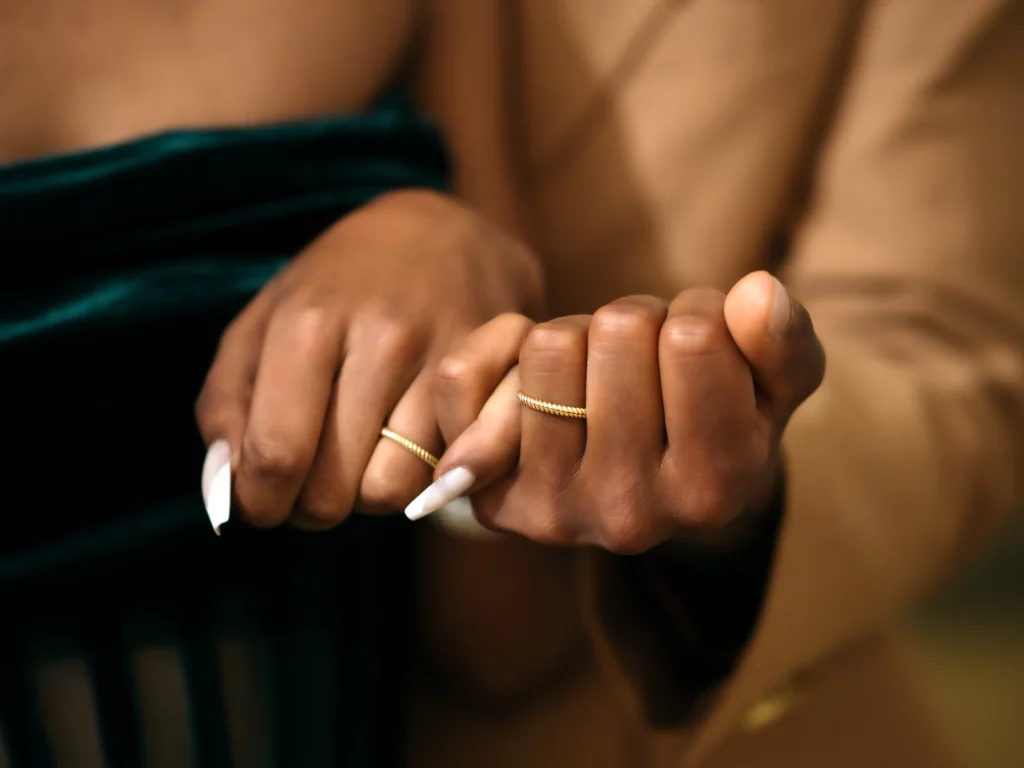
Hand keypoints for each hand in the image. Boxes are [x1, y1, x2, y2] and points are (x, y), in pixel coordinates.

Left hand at [195, 189, 543, 530]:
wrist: (445, 234)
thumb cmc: (337, 286)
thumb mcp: (263, 321)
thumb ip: (225, 405)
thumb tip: (224, 493)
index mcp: (309, 320)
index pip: (275, 454)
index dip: (258, 501)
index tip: (260, 500)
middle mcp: (382, 339)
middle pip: (331, 490)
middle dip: (308, 505)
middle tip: (310, 477)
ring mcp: (445, 360)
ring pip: (390, 492)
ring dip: (364, 494)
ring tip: (360, 456)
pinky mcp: (493, 381)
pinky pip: (442, 475)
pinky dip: (417, 477)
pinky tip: (407, 445)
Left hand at [408, 272, 824, 552]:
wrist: (646, 491)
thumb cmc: (716, 421)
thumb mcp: (773, 388)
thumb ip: (783, 344)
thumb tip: (758, 292)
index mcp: (711, 490)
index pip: (692, 339)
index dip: (699, 313)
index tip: (699, 346)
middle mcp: (631, 515)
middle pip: (616, 332)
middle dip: (636, 323)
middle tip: (642, 362)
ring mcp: (553, 510)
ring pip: (548, 345)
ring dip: (575, 336)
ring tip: (596, 375)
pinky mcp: (491, 495)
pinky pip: (465, 377)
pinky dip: (499, 349)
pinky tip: (534, 382)